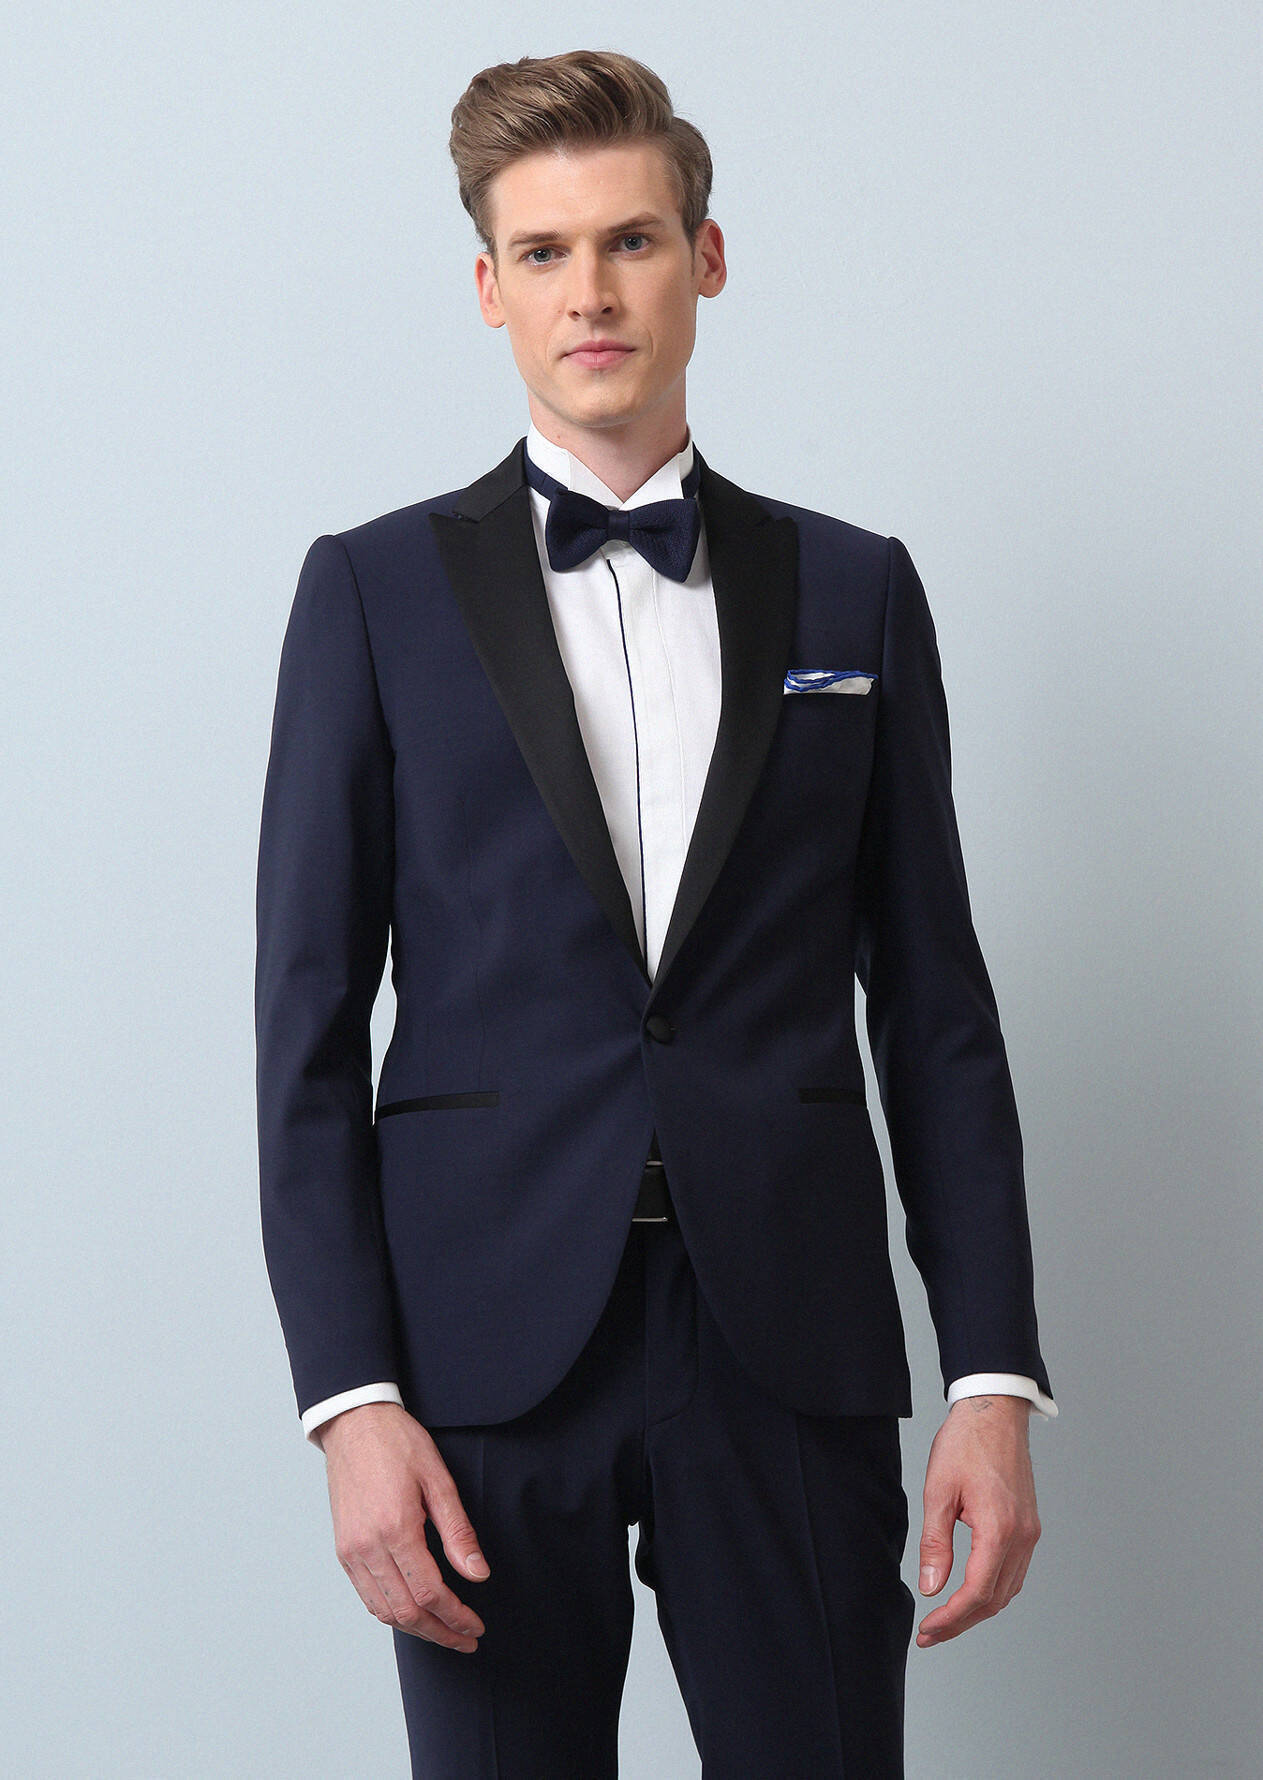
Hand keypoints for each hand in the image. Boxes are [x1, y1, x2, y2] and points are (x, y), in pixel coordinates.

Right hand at [317, 1401, 489, 1650]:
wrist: (354, 1423)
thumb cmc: (398, 1443)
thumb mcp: (439, 1479)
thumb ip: (458, 1532)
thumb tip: (478, 1574)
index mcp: (396, 1528)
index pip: (430, 1592)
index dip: (456, 1616)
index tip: (476, 1626)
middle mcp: (368, 1546)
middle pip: (406, 1611)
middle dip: (439, 1632)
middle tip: (466, 1639)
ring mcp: (351, 1551)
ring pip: (383, 1611)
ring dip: (416, 1629)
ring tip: (444, 1632)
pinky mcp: (343, 1549)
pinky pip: (366, 1595)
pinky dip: (390, 1613)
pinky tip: (412, 1612)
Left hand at [915, 1394, 1040, 1647]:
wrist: (995, 1411)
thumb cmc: (966, 1443)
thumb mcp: (938, 1490)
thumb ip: (935, 1543)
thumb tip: (931, 1586)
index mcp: (999, 1529)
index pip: (976, 1592)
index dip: (950, 1618)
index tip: (927, 1630)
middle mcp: (1022, 1537)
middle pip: (994, 1599)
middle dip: (961, 1622)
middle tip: (930, 1633)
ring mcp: (1030, 1532)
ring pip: (1007, 1589)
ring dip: (978, 1610)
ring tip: (946, 1619)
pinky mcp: (1029, 1526)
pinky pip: (1014, 1571)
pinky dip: (993, 1589)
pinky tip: (971, 1592)